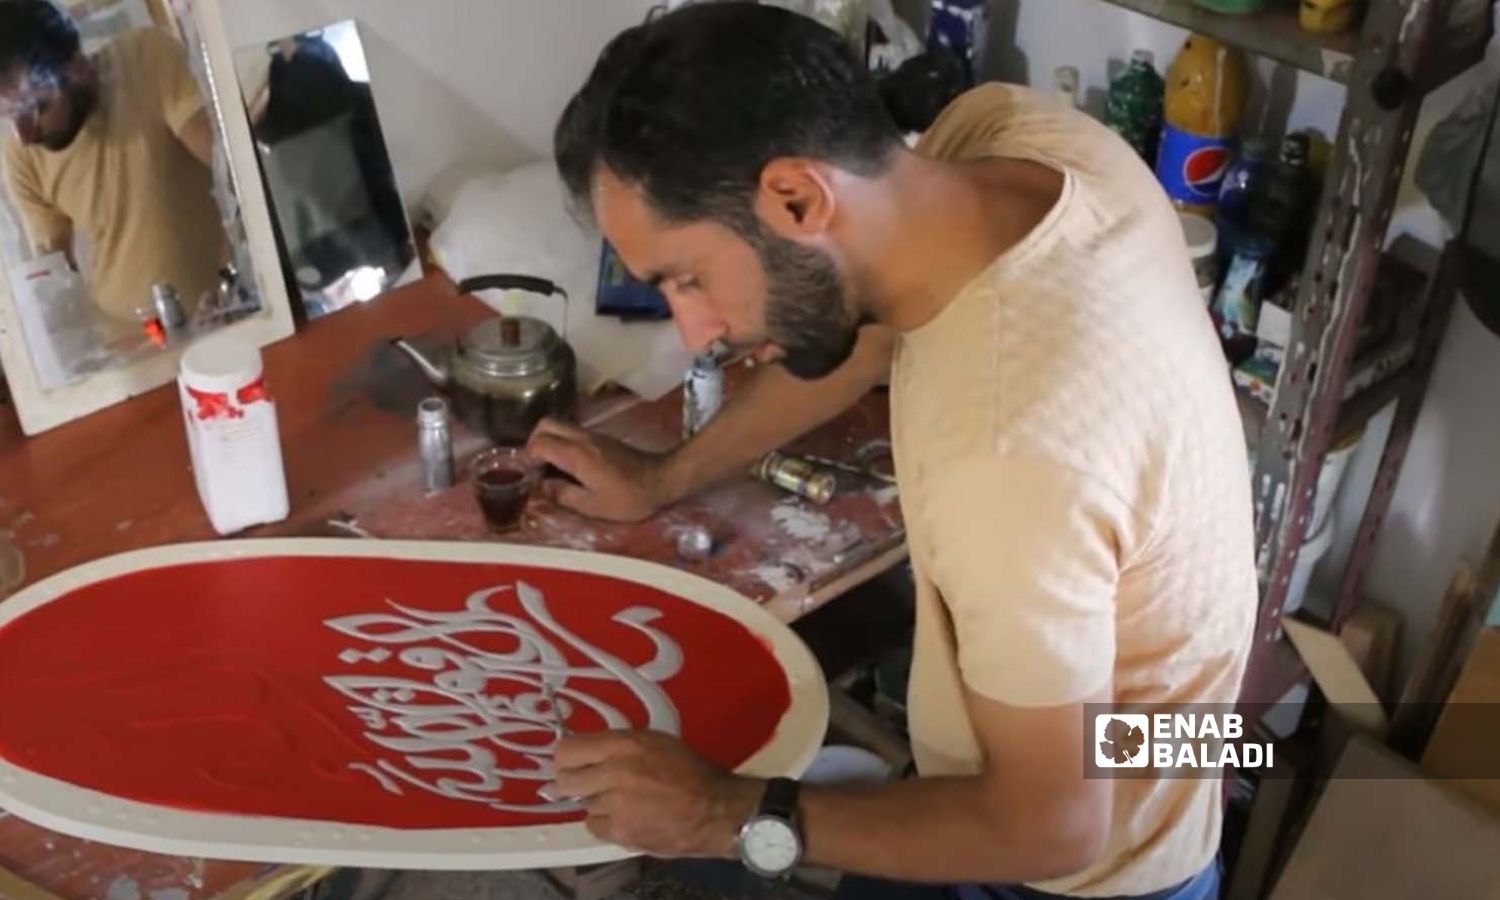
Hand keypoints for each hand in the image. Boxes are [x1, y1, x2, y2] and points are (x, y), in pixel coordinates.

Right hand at [525, 419, 670, 522]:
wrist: (661, 479)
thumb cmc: (628, 497)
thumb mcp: (593, 506)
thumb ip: (563, 495)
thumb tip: (541, 487)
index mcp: (576, 454)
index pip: (538, 443)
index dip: (527, 458)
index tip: (530, 475)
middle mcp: (581, 438)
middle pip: (545, 424)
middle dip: (533, 442)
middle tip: (536, 466)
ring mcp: (592, 435)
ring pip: (559, 426)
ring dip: (548, 442)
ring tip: (550, 468)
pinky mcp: (601, 438)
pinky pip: (572, 432)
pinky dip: (562, 443)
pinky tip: (568, 466)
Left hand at [553, 731, 761, 858]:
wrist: (715, 810)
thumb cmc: (691, 771)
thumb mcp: (656, 742)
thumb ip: (620, 745)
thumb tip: (590, 751)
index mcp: (625, 744)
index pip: (567, 749)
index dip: (566, 757)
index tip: (571, 761)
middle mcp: (614, 772)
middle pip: (565, 779)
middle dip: (572, 781)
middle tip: (588, 783)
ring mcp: (615, 805)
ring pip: (583, 803)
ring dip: (597, 802)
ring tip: (623, 801)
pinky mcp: (619, 832)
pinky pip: (594, 825)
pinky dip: (606, 823)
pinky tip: (627, 817)